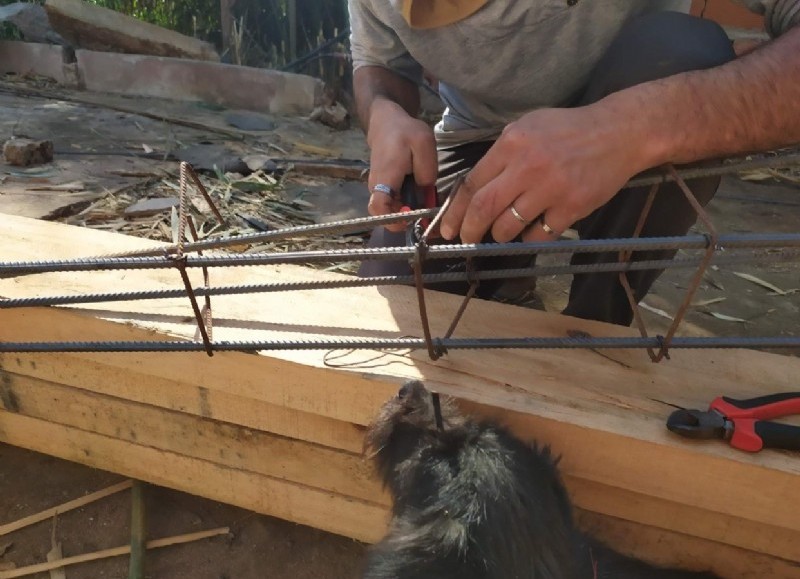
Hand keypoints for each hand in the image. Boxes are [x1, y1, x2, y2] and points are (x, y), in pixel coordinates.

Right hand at [366, 98, 437, 231]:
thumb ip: (426, 170)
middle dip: (404, 219)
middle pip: (383, 214)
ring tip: (423, 203)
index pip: (378, 207)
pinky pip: (392, 203)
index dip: (392, 220)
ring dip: (405, 212)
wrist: (386, 123)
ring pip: (389, 210)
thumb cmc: (405, 132)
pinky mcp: (382, 188)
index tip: (409, 220)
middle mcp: (377, 186)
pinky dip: (405, 204)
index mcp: (386, 176)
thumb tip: (425, 194)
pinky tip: (418, 195)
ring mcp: (378, 188)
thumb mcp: (424, 144)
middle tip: (424, 213)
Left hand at [440, 103, 653, 242]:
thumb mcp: (529, 126)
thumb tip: (474, 185)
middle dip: (469, 230)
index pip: (472, 183)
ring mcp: (550, 188)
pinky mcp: (571, 207)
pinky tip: (531, 231)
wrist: (620, 133)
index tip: (448, 226)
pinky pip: (538, 235)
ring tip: (502, 232)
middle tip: (465, 239)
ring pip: (508, 226)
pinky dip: (529, 239)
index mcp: (511, 143)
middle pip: (483, 207)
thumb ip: (502, 152)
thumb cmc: (570, 129)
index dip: (455, 210)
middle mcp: (527, 166)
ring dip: (499, 235)